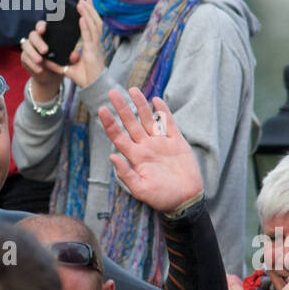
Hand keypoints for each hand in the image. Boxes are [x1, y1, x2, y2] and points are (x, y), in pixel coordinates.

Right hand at [20, 21, 64, 103]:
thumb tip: (75, 54)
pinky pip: (25, 58)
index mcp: (46, 34)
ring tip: (40, 60)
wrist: (51, 76)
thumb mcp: (68, 60)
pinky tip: (39, 69)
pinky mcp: (24, 57)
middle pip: (32, 35)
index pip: (41, 25)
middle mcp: (36, 38)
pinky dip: (32, 64)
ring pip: (26, 45)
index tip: (43, 30)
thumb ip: (72, 57)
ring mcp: (29, 47)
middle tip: (45, 50)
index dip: (41, 26)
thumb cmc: (60, 63)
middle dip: (38, 42)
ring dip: (33, 53)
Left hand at [63, 0, 106, 89]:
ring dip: (88, 14)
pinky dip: (86, 27)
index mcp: (93, 46)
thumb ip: (59, 64)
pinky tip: (82, 18)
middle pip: (96, 23)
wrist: (93, 88)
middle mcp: (96, 45)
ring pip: (94, 27)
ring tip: (82, 3)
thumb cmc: (85, 79)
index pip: (93, 27)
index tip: (86, 5)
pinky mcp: (93, 53)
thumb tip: (45, 60)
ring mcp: (96, 48)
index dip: (91, 15)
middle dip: (91, 10)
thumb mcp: (69, 69)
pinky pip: (89, 38)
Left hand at [98, 88, 202, 213]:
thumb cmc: (162, 198)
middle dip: (122, 108)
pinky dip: (163, 111)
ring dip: (140, 105)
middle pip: (131, 123)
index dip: (110, 124)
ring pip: (148, 119)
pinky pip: (168, 123)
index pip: (119, 137)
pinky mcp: (177, 142)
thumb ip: (126, 174)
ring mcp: (161, 143)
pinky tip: (156, 100)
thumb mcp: (141, 190)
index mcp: (136, 157)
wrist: (186, 200)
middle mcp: (146, 147)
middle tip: (112, 92)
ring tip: (132, 89)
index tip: (102, 110)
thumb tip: (112, 157)